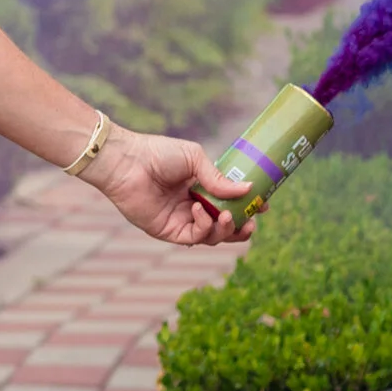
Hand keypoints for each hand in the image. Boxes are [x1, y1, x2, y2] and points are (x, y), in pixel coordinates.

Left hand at [87, 130, 249, 247]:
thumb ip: (219, 178)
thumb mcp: (195, 159)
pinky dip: (202, 227)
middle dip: (241, 228)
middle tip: (251, 222)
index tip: (263, 205)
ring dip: (224, 229)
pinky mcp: (169, 231)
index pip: (230, 203)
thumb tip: (248, 189)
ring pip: (213, 236)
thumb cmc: (158, 153)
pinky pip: (194, 237)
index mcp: (201, 188)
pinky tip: (199, 210)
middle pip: (225, 226)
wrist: (128, 162)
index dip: (248, 207)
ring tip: (225, 215)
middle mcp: (194, 206)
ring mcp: (182, 220)